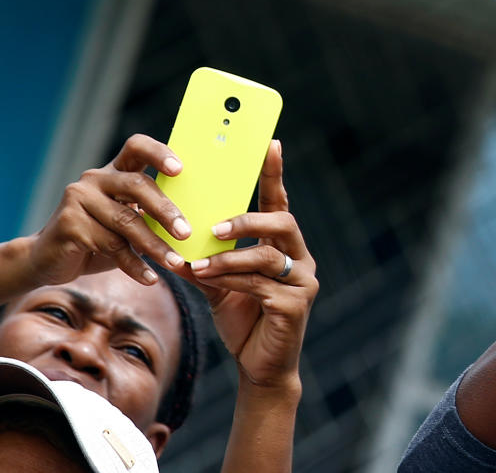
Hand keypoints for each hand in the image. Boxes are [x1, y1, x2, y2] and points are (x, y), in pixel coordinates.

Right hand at [28, 134, 188, 287]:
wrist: (50, 258)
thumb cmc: (100, 237)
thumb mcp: (127, 221)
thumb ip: (151, 215)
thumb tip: (194, 226)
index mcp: (114, 171)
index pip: (136, 147)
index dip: (159, 153)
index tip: (180, 169)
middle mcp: (95, 179)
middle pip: (137, 185)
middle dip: (165, 211)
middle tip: (186, 233)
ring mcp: (79, 199)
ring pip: (126, 221)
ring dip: (155, 245)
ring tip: (175, 263)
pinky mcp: (69, 223)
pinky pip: (110, 245)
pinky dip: (134, 264)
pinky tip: (150, 278)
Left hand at [179, 141, 318, 389]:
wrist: (260, 368)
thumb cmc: (244, 321)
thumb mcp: (220, 284)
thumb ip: (207, 258)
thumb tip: (176, 235)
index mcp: (286, 247)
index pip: (280, 204)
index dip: (275, 174)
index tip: (268, 143)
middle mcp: (301, 259)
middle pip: (283, 223)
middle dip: (248, 219)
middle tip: (215, 225)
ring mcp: (302, 282)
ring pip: (268, 255)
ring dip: (230, 256)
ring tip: (199, 261)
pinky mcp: (295, 305)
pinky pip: (260, 284)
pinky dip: (230, 279)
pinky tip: (208, 279)